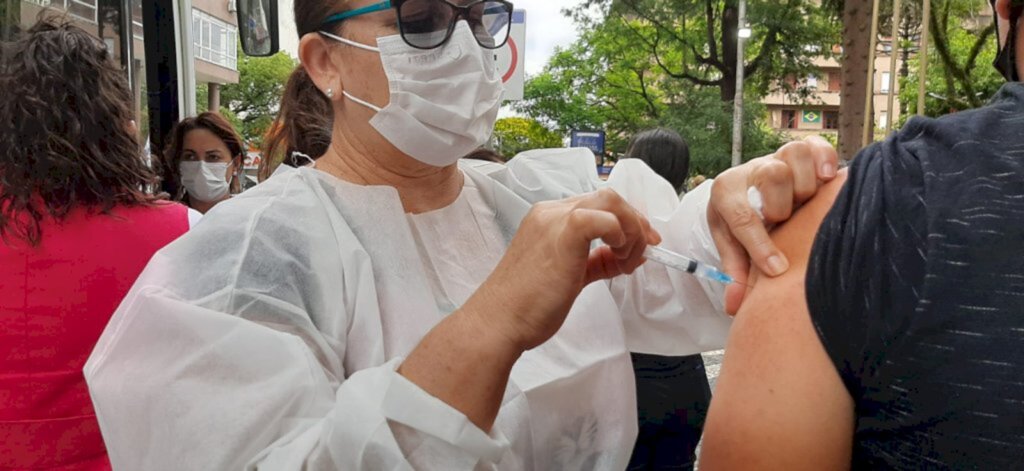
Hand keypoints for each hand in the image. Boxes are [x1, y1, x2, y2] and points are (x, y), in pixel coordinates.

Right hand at [469, 188, 660, 351]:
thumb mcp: (569, 277)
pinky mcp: (564, 233)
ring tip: (626, 260)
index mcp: (548, 219)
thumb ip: (597, 261)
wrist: (499, 321)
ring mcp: (555, 220)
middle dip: (636, 221)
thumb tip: (630, 256)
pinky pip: (603, 217)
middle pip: (608, 197)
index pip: (598, 205)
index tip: (640, 246)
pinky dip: (620, 233)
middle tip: (645, 249)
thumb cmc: (527, 306)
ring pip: (610, 200)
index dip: (627, 221)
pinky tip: (617, 257)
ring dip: (631, 227)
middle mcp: (550, 213)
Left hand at [708, 136, 838, 314]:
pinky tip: (829, 178)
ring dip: (805, 182)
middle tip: (787, 221)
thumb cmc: (742, 223)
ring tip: (806, 202)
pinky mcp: (800, 150)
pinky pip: (815, 145)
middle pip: (772, 176)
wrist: (749, 191)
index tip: (777, 270)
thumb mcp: (732, 245)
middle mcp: (751, 170)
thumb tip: (734, 306)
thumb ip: (735, 272)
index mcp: (726, 192)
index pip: (741, 216)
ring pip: (794, 155)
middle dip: (783, 204)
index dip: (759, 246)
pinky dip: (825, 158)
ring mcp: (777, 157)